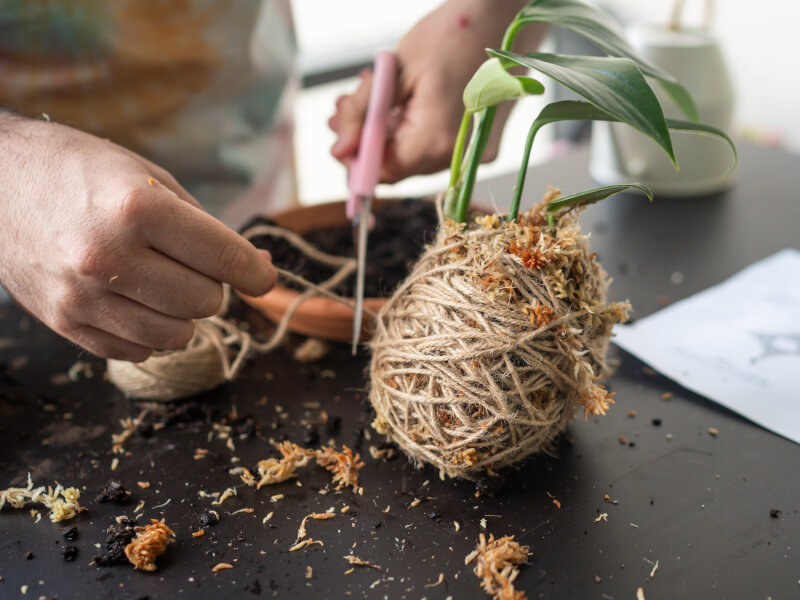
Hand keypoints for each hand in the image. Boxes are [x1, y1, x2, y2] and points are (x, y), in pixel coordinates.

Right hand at [0, 115, 276, 360]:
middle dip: (211, 285)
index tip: (262, 276)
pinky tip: (134, 299)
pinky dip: (150, 331)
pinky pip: (139, 350)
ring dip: (183, 313)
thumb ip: (205, 227)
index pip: (225, 258)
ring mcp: (83, 297)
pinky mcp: (65, 323)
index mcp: (137, 209)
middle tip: (191, 264)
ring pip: (177, 335)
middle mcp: (109, 257)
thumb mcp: (147, 176)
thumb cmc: (78, 172)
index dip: (256, 272)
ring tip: (162, 282)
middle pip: (206, 302)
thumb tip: (258, 268)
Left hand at [328, 0, 544, 182]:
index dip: (358, 157)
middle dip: (370, 140)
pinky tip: (404, 102)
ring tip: (374, 98)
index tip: (341, 136)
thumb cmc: (453, 33)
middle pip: (401, 165)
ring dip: (390, 133)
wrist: (508, 17)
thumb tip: (339, 151)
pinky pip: (439, 146)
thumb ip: (361, 113)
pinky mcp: (483, 141)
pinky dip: (416, 129)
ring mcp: (476, 151)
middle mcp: (460, 156)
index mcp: (437, 141)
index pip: (384, 171)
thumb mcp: (394, 69)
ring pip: (417, 156)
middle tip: (347, 111)